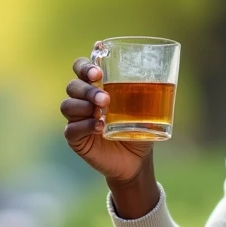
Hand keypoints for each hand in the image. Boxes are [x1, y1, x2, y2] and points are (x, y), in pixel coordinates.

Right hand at [61, 56, 152, 183]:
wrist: (137, 160)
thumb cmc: (138, 129)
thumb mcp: (144, 108)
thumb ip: (143, 92)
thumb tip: (158, 76)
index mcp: (96, 86)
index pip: (81, 68)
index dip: (84, 67)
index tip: (98, 72)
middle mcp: (83, 100)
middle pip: (73, 86)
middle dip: (88, 90)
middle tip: (106, 99)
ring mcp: (77, 119)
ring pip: (67, 105)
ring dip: (84, 106)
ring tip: (102, 113)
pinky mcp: (76, 138)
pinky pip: (71, 129)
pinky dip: (84, 126)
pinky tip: (99, 128)